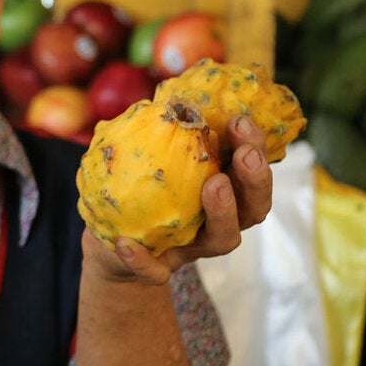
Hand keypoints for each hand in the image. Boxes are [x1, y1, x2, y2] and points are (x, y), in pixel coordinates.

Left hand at [85, 114, 273, 285]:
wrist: (109, 238)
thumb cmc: (140, 186)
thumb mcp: (151, 154)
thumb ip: (163, 130)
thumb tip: (167, 94)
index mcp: (225, 189)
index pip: (252, 170)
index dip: (255, 147)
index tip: (241, 120)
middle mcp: (220, 221)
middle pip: (254, 206)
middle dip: (256, 179)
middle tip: (245, 155)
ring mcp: (194, 249)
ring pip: (223, 239)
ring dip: (223, 212)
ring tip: (214, 185)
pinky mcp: (159, 270)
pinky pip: (155, 271)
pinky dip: (143, 260)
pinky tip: (125, 244)